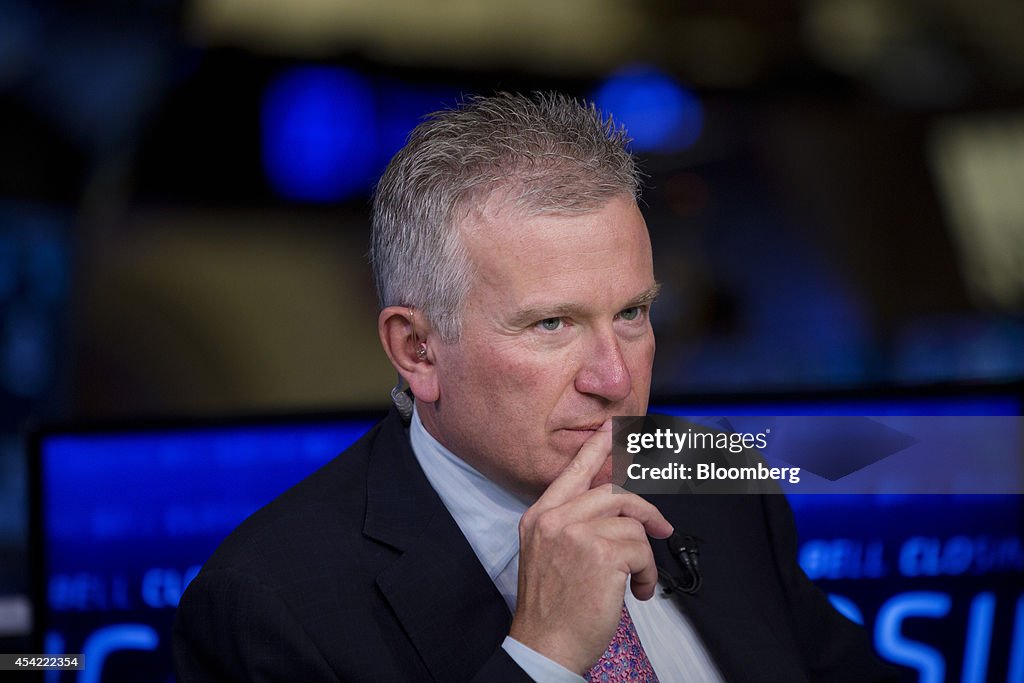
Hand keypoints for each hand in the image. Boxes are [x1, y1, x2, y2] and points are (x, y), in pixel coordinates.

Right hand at [508, 420, 673, 673]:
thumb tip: (614, 507)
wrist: (545, 645)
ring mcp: (576, 534)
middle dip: (645, 511)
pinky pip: (642, 549)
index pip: (574, 470)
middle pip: (615, 492)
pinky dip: (647, 574)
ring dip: (643, 555)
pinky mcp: (601, 554)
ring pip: (632, 522)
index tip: (615, 425)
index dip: (598, 446)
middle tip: (661, 528)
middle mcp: (555, 519)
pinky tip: (636, 591)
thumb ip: (573, 524)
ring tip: (635, 579)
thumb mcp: (549, 554)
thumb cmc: (552, 608)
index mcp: (540, 516)